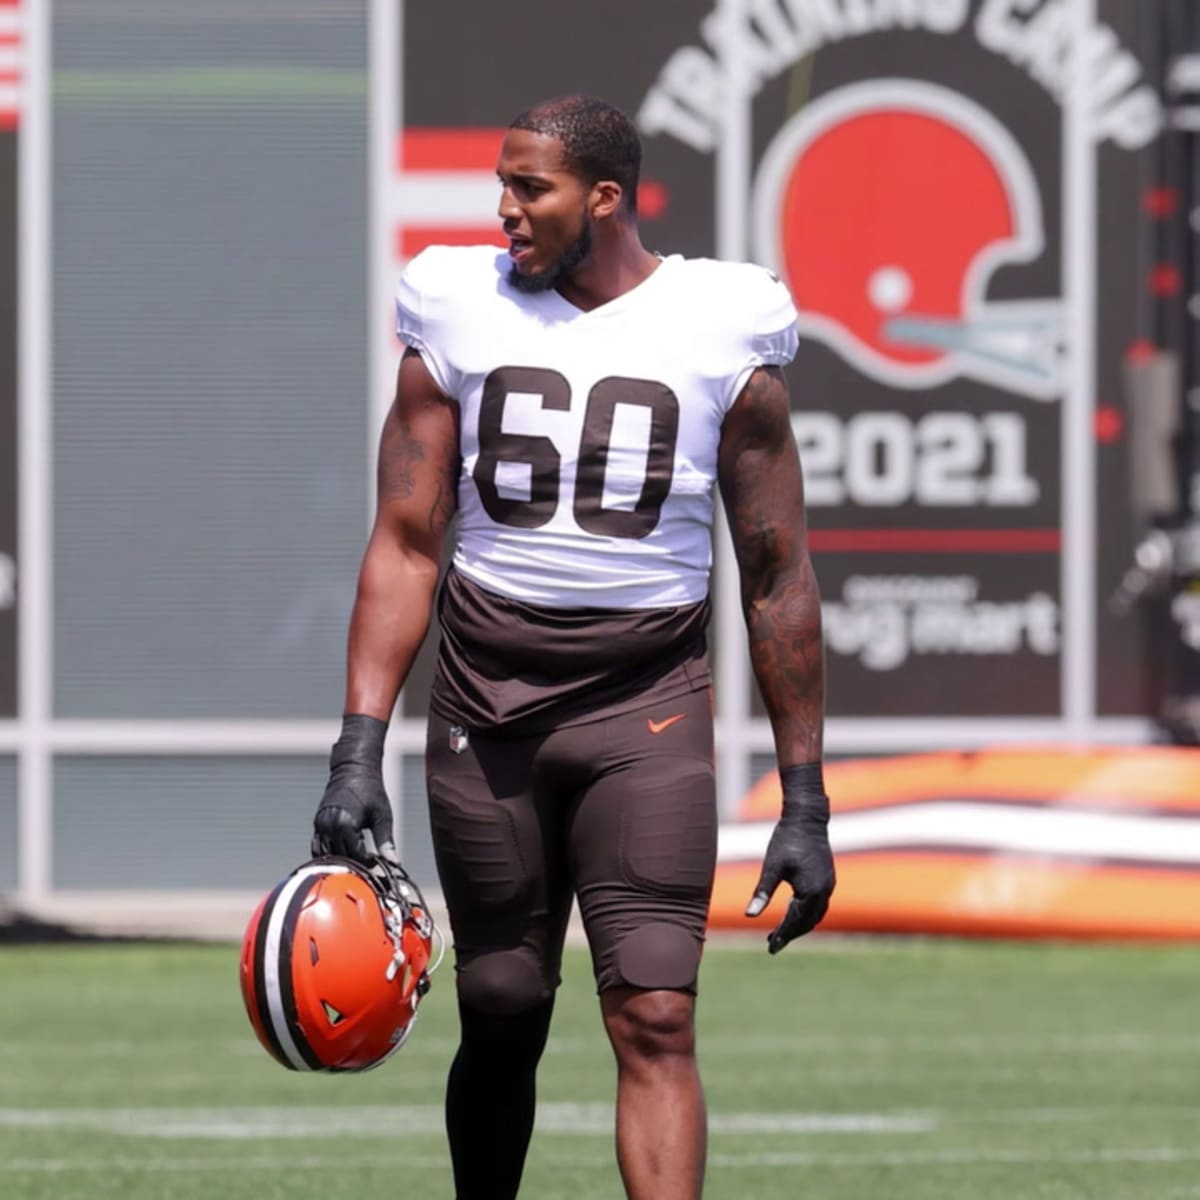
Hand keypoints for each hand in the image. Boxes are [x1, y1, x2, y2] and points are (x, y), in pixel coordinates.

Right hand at [311, 714, 398, 864]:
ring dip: (341, 862)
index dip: (368, 863)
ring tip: (357, 864)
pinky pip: (318, 848)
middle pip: (341, 858)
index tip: (378, 866)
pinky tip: (342, 857)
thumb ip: (386, 841)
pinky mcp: (317, 823)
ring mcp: (321, 825)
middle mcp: (329, 825)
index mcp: (346, 824)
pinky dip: (328, 856)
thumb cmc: (371, 789)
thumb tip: (393, 862)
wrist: (354, 768)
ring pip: (326, 856)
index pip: (356, 855)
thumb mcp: (382, 815)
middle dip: (355, 865)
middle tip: (369, 867)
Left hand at [744, 762, 835, 952]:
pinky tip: (792, 911)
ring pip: (815, 915)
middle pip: (808, 922)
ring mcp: (828, 885)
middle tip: (772, 942)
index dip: (783, 936)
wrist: (807, 818)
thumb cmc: (786, 840)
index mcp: (811, 891)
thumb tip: (749, 916)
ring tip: (780, 930)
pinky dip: (806, 913)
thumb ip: (762, 892)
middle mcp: (824, 891)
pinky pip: (818, 904)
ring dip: (799, 924)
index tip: (770, 948)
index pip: (796, 922)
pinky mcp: (828, 878)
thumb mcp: (771, 867)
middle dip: (790, 933)